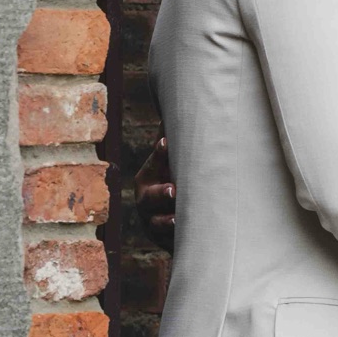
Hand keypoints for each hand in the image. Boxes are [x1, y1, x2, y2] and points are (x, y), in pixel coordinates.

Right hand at [134, 136, 176, 253]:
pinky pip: (169, 243)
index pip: (155, 162)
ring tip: (178, 219)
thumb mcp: (176, 160)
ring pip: (157, 223)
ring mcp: (153, 221)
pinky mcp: (164, 241)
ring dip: (167, 222)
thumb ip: (178, 137)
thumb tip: (190, 93)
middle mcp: (147, 199)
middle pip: (151, 196)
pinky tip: (186, 239)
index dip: (161, 154)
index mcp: (149, 174)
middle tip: (174, 189)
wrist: (177, 216)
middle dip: (161, 193)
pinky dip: (175, 242)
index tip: (166, 143)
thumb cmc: (178, 177)